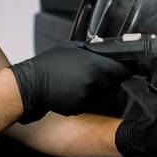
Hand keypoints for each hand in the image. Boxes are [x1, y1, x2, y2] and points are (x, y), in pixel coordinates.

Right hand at [8, 44, 130, 123]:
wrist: (32, 85)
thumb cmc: (49, 64)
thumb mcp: (71, 47)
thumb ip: (91, 50)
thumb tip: (103, 50)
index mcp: (95, 66)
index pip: (123, 72)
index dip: (123, 70)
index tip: (122, 69)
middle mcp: (94, 83)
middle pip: (115, 85)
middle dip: (110, 80)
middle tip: (97, 74)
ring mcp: (87, 97)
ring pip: (102, 95)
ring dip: (98, 90)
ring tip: (81, 81)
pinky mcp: (80, 108)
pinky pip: (90, 103)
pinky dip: (85, 98)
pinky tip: (73, 90)